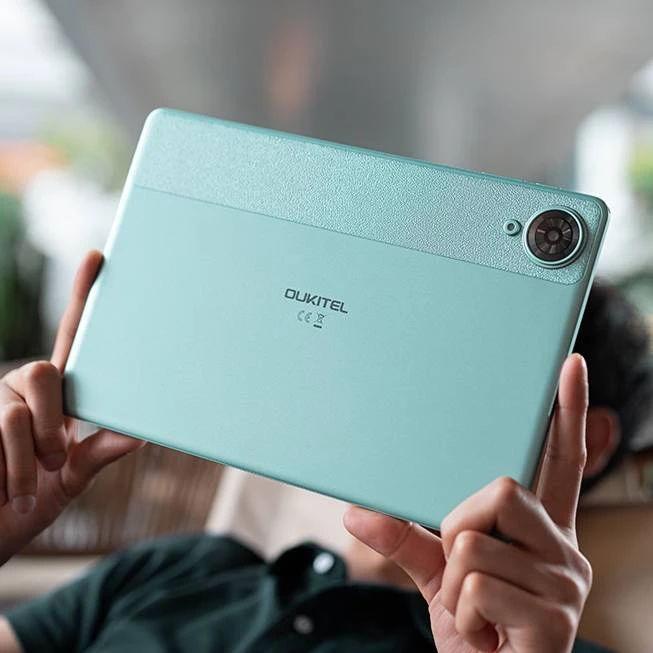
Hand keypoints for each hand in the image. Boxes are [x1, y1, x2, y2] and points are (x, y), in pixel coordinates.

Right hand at [0, 250, 143, 564]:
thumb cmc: (27, 505)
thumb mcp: (72, 479)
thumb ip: (101, 452)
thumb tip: (144, 433)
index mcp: (57, 396)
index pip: (72, 336)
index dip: (83, 296)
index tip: (99, 256)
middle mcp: (23, 388)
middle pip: (44, 371)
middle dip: (53, 422)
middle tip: (55, 460)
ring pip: (17, 411)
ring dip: (29, 458)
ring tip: (25, 487)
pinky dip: (7, 473)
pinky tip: (2, 493)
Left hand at [345, 354, 591, 652]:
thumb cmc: (476, 630)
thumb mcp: (437, 577)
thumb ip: (404, 538)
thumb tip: (354, 511)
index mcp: (542, 530)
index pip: (562, 460)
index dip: (566, 413)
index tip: (568, 365)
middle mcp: (564, 548)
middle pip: (502, 489)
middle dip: (459, 526)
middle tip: (462, 568)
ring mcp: (565, 583)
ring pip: (476, 539)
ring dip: (454, 581)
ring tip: (475, 610)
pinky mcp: (556, 618)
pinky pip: (476, 584)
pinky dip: (461, 611)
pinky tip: (486, 634)